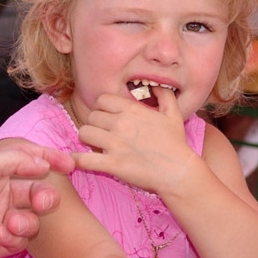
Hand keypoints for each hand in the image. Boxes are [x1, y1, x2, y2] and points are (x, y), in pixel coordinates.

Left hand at [0, 142, 73, 257]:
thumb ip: (15, 160)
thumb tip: (44, 162)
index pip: (32, 161)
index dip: (52, 160)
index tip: (71, 165)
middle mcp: (0, 194)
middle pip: (38, 192)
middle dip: (45, 197)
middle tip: (45, 202)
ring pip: (33, 219)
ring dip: (28, 222)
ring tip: (10, 224)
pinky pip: (21, 241)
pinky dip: (14, 238)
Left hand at [74, 87, 196, 192]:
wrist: (178, 171)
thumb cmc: (176, 144)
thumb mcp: (174, 114)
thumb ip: (165, 95)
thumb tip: (156, 86)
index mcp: (133, 110)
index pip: (102, 99)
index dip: (102, 107)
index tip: (107, 116)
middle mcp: (121, 124)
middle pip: (91, 116)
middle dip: (95, 123)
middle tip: (102, 132)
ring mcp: (115, 144)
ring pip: (84, 133)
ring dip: (87, 139)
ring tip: (94, 144)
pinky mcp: (112, 164)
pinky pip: (84, 159)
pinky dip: (79, 159)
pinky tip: (81, 160)